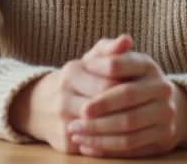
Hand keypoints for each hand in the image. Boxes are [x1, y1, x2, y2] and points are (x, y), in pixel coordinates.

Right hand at [8, 36, 133, 153]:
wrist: (41, 105)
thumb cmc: (78, 79)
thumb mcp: (91, 61)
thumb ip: (110, 50)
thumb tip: (127, 40)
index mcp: (71, 72)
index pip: (109, 83)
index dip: (128, 89)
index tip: (142, 91)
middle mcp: (62, 97)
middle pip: (105, 107)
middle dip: (126, 110)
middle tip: (145, 110)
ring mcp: (62, 121)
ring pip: (100, 129)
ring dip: (121, 129)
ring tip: (139, 125)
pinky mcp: (64, 143)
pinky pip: (94, 146)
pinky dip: (110, 144)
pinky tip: (125, 139)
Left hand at [66, 47, 186, 157]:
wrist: (157, 104)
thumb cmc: (126, 79)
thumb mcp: (118, 61)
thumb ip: (110, 50)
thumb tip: (123, 40)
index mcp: (148, 66)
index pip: (120, 65)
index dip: (99, 69)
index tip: (80, 74)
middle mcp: (162, 89)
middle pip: (127, 98)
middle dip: (99, 107)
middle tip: (77, 114)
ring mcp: (166, 115)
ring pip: (128, 127)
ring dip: (98, 132)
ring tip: (75, 132)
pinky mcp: (164, 139)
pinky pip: (132, 148)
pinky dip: (107, 148)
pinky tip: (87, 145)